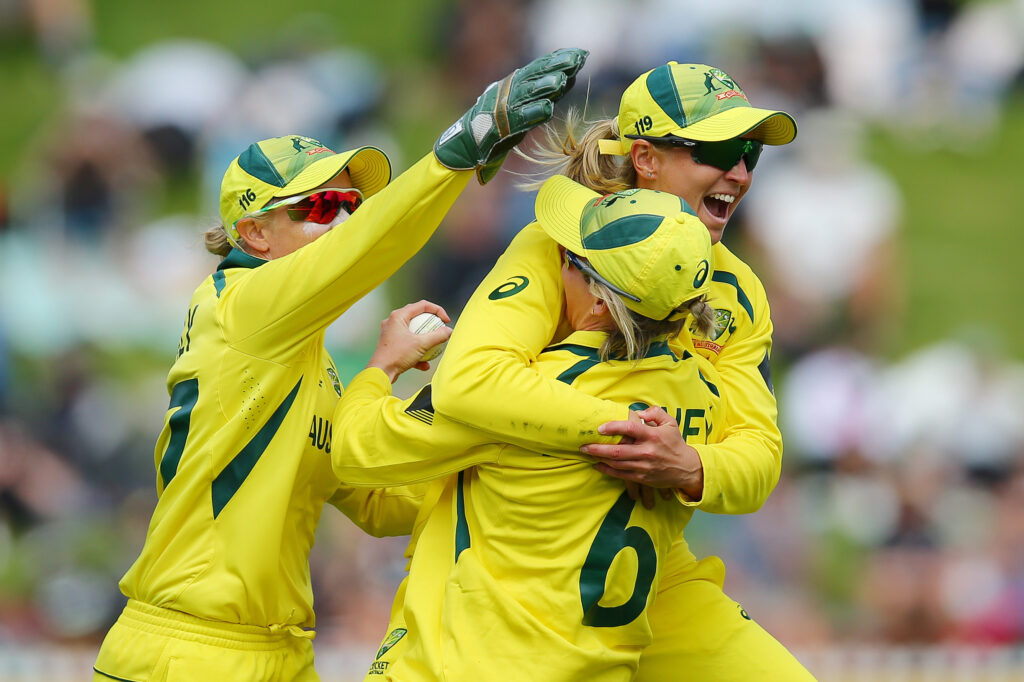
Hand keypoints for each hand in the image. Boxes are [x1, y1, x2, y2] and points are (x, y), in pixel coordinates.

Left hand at [367, 301, 452, 382]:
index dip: (437, 310)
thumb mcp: (421, 345)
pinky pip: (407, 345)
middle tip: (440, 329)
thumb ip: (437, 336)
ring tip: (433, 347)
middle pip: (417, 317)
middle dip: (430, 324)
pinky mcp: (392, 345)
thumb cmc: (397, 355)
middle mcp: (393, 322)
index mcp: (398, 316)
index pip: (422, 305)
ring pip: (413, 333)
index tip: (445, 321)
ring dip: (424, 340)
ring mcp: (391, 334)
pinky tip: (425, 364)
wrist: (380, 372)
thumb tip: (448, 331)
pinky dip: (417, 353)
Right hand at [434, 47, 587, 183]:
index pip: (540, 67)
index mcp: (515, 83)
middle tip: (576, 59)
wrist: (467, 143)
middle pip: (536, 75)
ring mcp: (505, 107)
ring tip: (562, 80)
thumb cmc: (498, 123)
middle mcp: (510, 91)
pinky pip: (520, 119)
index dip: (559, 59)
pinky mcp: (502, 127)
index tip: (580, 53)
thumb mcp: (522, 101)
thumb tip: (569, 78)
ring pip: (528, 94)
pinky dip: (533, 113)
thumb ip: (543, 92)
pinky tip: (547, 109)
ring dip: (545, 86)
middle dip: (556, 66)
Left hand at [581, 407, 703, 501]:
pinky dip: (607, 470)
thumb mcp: (670, 423)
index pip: (630, 429)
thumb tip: (638, 412)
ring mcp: (643, 466)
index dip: (613, 428)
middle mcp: (647, 452)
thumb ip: (655, 412)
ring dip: (599, 459)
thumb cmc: (675, 443)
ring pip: (617, 464)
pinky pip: (621, 475)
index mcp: (652, 436)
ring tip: (586, 453)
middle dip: (598, 448)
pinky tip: (597, 465)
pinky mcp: (642, 478)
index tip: (600, 427)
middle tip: (583, 445)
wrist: (687, 468)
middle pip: (618, 451)